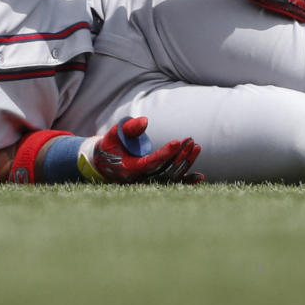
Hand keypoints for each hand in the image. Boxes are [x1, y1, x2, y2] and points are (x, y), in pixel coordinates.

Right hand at [85, 116, 203, 183]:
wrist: (103, 164)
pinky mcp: (153, 181)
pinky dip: (186, 180)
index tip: (178, 142)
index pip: (150, 163)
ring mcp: (148, 182)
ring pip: (170, 175)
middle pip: (164, 170)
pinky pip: (172, 182)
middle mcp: (140, 179)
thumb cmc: (110, 146)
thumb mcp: (114, 134)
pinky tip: (200, 177)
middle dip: (179, 156)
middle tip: (191, 141)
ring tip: (196, 147)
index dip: (165, 154)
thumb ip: (129, 128)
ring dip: (185, 162)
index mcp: (129, 169)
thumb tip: (145, 121)